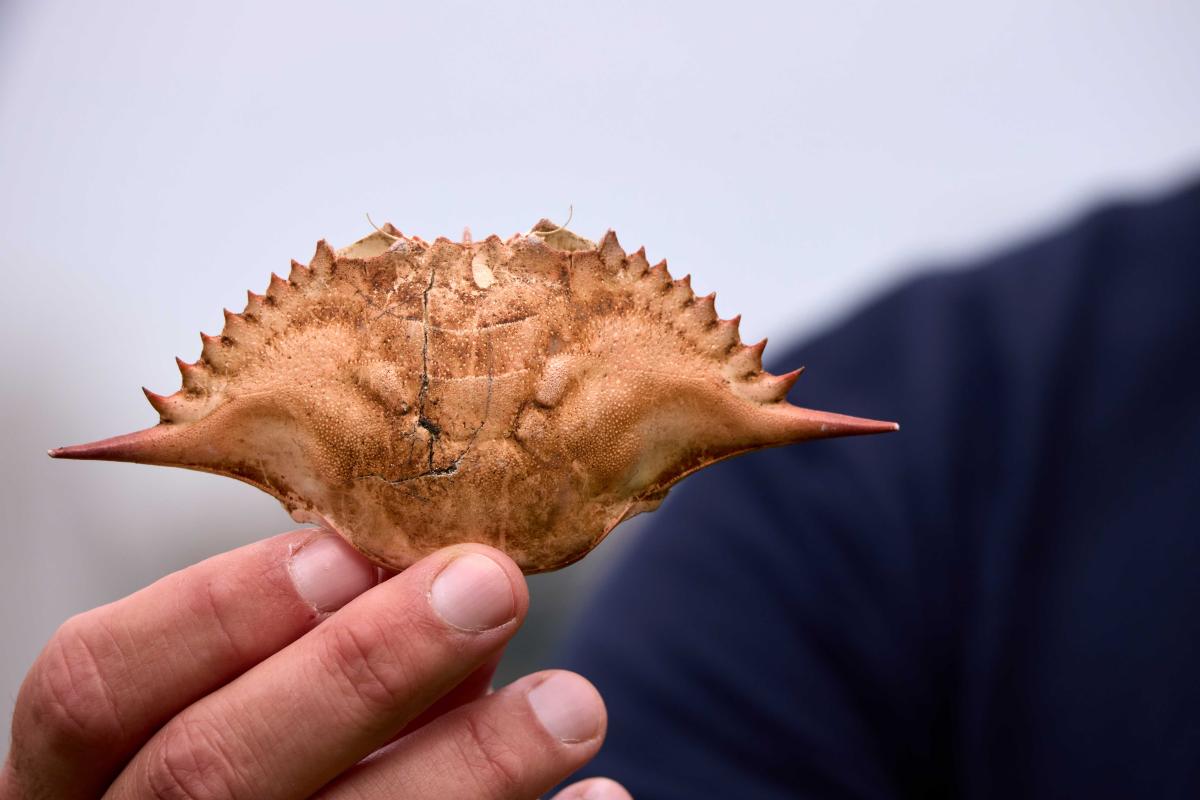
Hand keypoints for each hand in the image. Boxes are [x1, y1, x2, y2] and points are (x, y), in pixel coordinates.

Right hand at [0, 529, 630, 798]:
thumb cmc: (263, 758)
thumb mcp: (248, 704)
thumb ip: (315, 653)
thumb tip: (439, 575)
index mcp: (78, 776)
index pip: (92, 686)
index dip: (215, 611)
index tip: (346, 552)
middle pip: (212, 769)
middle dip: (363, 668)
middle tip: (491, 584)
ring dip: (468, 767)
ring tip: (574, 703)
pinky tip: (598, 799)